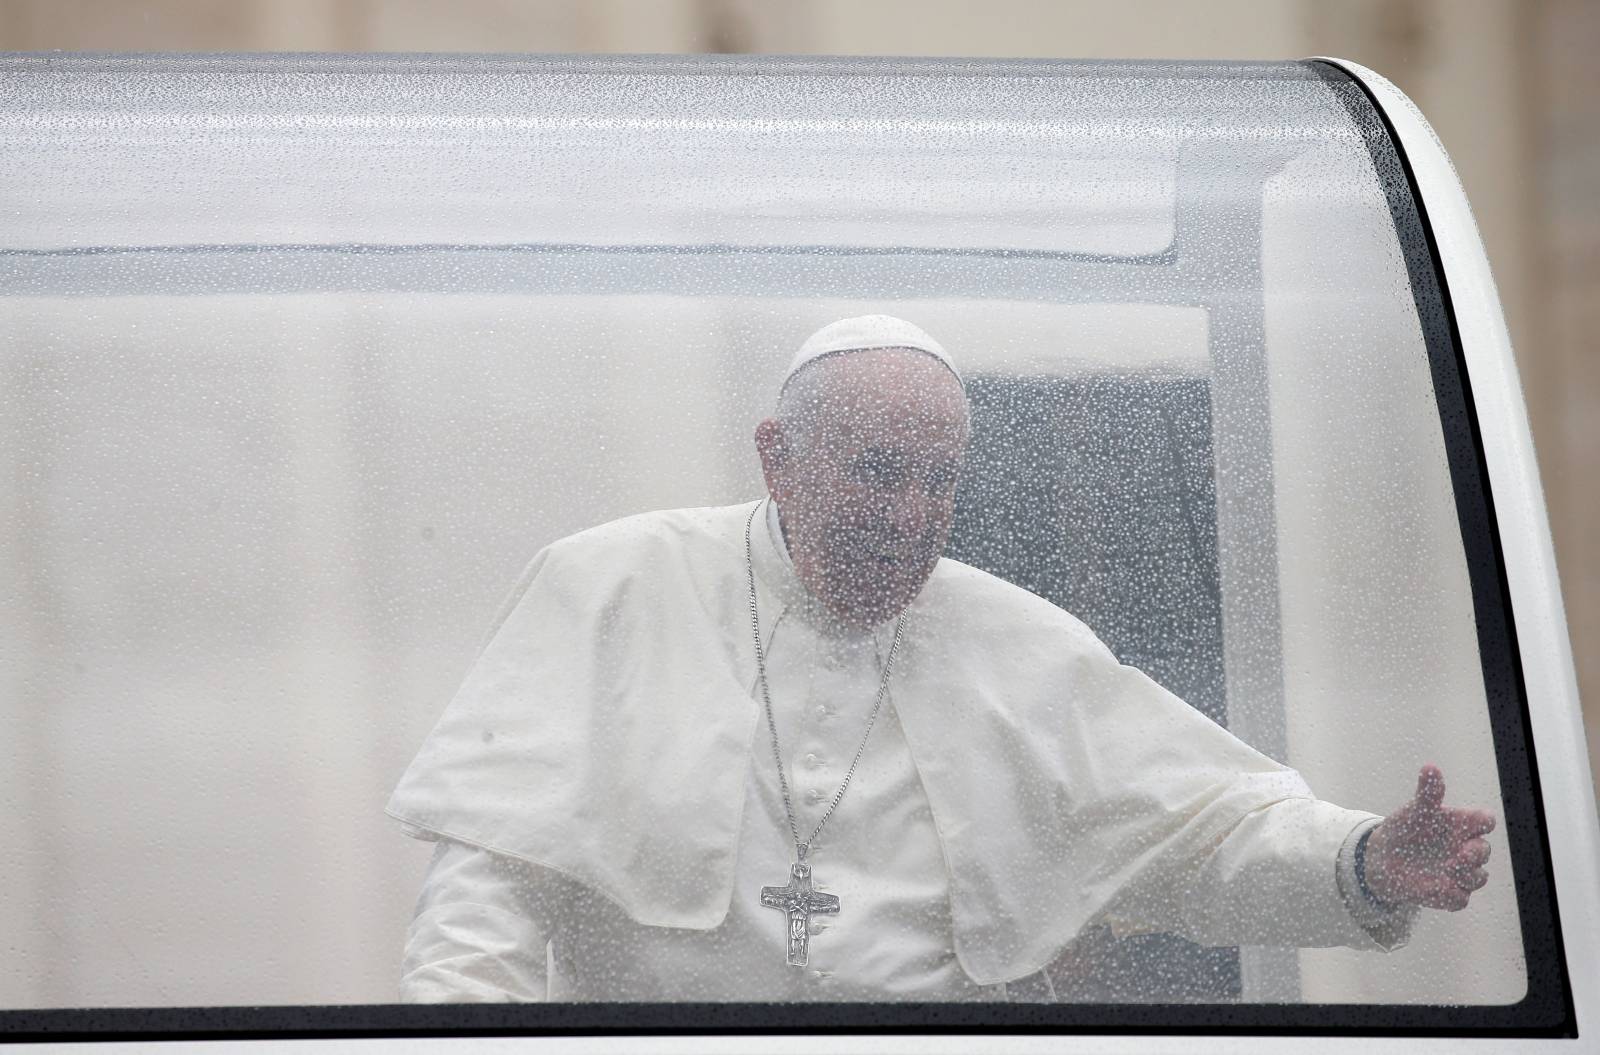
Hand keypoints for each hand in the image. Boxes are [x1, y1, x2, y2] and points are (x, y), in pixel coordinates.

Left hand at [1364, 764, 1495, 910]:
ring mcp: (1460, 873)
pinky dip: (1451, 895)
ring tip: (1448, 870)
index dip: (1485, 822)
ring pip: (1478, 878)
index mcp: (1462, 825)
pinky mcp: (1448, 893)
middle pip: (1484, 851)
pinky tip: (1437, 889)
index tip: (1479, 822)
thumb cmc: (1407, 828)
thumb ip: (1427, 792)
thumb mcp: (1415, 810)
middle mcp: (1465, 849)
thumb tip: (1430, 767)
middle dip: (1476, 853)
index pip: (1485, 821)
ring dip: (1467, 876)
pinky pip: (1459, 900)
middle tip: (1459, 855)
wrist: (1384, 857)